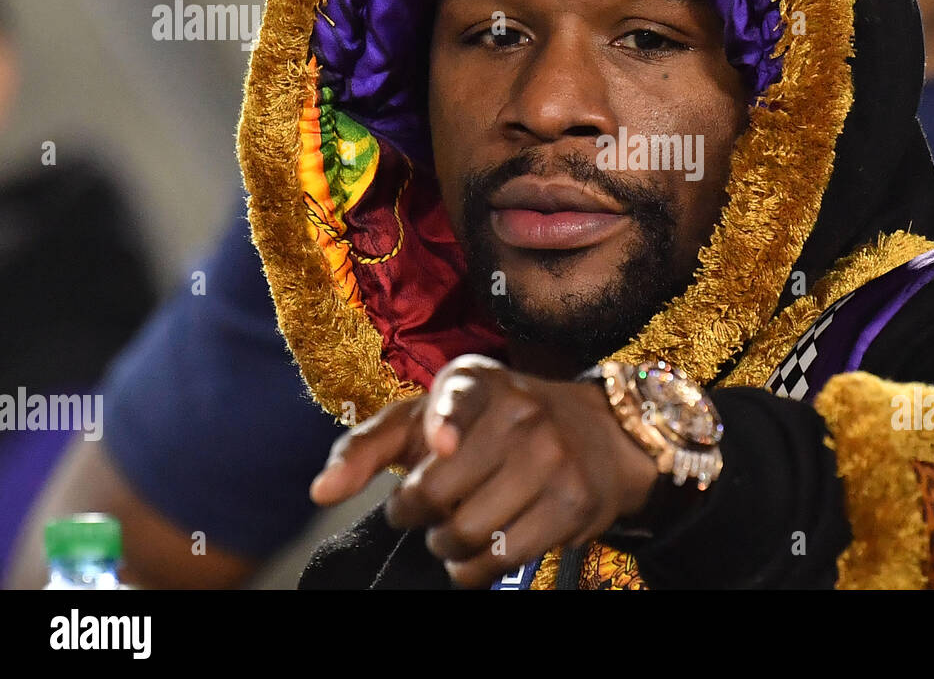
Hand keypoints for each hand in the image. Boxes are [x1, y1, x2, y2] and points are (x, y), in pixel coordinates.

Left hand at [309, 355, 659, 587]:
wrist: (595, 432)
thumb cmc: (489, 424)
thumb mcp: (426, 416)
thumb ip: (367, 447)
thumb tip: (319, 492)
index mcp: (477, 382)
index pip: (458, 401)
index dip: (446, 424)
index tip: (441, 445)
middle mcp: (521, 413)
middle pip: (440, 492)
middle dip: (416, 515)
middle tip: (423, 511)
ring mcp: (552, 459)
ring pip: (470, 532)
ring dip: (444, 546)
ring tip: (449, 531)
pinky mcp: (572, 503)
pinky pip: (504, 558)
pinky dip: (473, 570)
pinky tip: (473, 554)